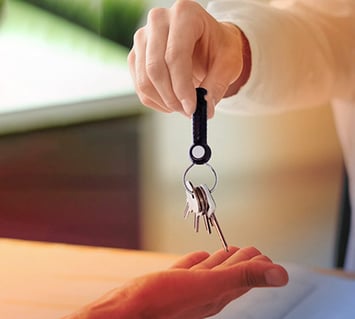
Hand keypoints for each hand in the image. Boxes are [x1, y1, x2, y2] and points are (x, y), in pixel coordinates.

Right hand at [64, 246, 287, 318]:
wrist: (122, 314)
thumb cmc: (160, 301)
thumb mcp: (207, 285)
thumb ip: (243, 277)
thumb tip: (281, 274)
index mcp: (217, 294)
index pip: (245, 278)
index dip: (258, 267)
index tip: (266, 256)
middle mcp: (204, 294)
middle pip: (230, 275)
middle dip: (243, 262)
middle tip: (252, 251)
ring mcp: (185, 290)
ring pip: (210, 272)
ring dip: (221, 262)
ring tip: (229, 252)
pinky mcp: (168, 285)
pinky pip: (189, 270)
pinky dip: (197, 262)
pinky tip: (199, 257)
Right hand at [128, 0, 246, 117]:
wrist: (207, 43)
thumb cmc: (219, 48)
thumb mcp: (228, 64)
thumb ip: (216, 86)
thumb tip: (205, 111)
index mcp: (185, 14)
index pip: (175, 55)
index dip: (182, 87)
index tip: (192, 108)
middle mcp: (159, 20)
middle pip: (155, 68)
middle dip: (172, 98)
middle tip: (188, 111)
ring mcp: (143, 37)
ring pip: (144, 81)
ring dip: (164, 102)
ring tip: (183, 106)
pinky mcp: (136, 55)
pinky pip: (140, 87)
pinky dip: (156, 101)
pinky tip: (172, 101)